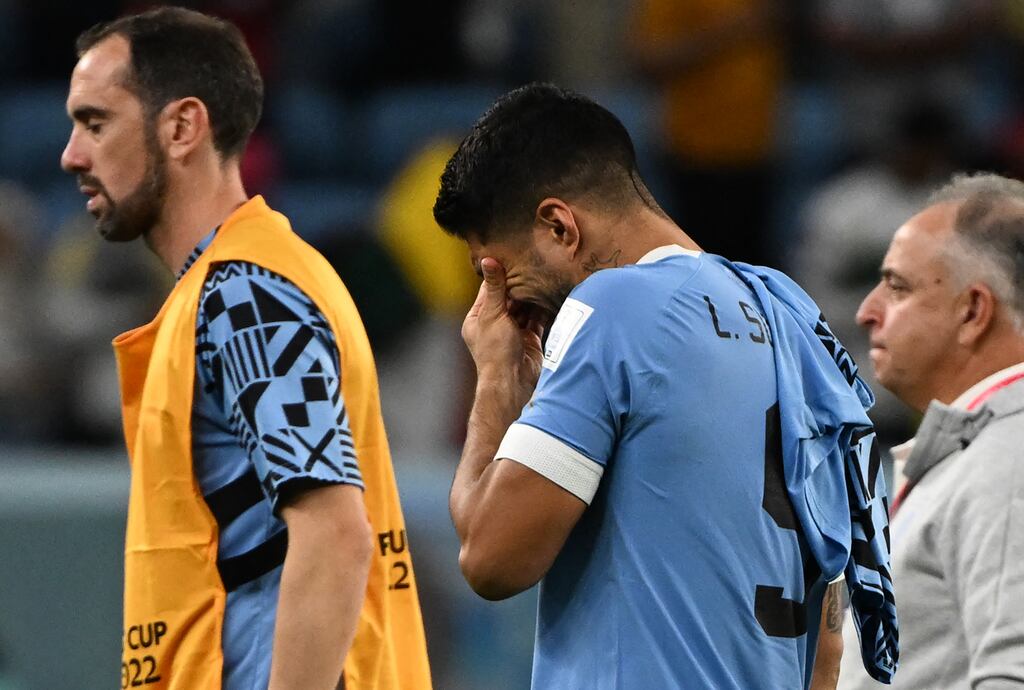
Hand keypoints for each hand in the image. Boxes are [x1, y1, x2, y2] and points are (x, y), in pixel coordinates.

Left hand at [462, 258, 544, 406]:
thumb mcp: (492, 315)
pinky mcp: (530, 338)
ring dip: (532, 296)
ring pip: (524, 308)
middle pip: (508, 298)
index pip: (489, 290)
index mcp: (478, 319)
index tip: (512, 257)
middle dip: (519, 285)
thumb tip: (488, 260)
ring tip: (544, 277)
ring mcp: (513, 332)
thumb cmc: (495, 351)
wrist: (512, 382)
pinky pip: (537, 319)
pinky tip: (550, 295)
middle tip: (533, 265)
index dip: (500, 275)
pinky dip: (543, 309)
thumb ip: (494, 288)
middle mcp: (495, 324)